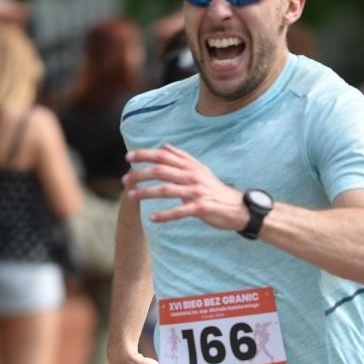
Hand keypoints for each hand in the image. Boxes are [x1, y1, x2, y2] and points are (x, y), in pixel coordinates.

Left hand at [123, 143, 247, 231]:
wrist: (238, 208)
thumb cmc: (216, 190)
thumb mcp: (201, 170)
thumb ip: (182, 158)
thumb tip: (164, 145)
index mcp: (191, 166)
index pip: (164, 155)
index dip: (145, 155)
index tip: (128, 157)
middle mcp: (192, 176)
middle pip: (161, 171)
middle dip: (140, 174)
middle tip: (125, 180)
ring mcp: (196, 192)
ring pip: (166, 190)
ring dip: (146, 193)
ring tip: (131, 196)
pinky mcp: (201, 208)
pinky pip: (179, 211)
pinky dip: (164, 215)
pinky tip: (151, 218)